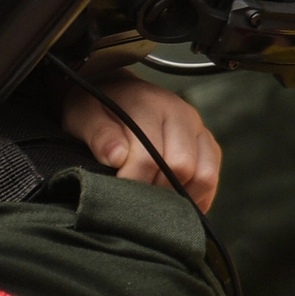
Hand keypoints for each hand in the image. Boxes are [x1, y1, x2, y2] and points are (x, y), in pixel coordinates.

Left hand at [62, 75, 219, 210]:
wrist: (114, 93)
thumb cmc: (96, 108)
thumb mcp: (83, 116)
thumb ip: (98, 134)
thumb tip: (117, 157)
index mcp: (148, 102)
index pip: (150, 155)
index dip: (134, 181)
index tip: (119, 195)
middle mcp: (180, 112)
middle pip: (181, 167)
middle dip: (156, 191)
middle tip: (135, 200)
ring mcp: (197, 128)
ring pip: (203, 175)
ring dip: (179, 197)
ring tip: (152, 202)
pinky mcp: (207, 144)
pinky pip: (211, 178)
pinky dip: (195, 197)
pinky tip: (171, 202)